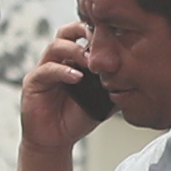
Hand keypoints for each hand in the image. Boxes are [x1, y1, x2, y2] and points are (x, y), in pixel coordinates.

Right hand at [17, 26, 104, 158]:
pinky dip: (63, 70)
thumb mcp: (102, 100)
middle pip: (67, 32)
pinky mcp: (33, 82)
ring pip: (56, 46)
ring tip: (91, 61)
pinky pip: (47, 70)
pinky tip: (77, 77)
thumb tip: (137, 77)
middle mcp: (58, 60)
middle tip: (101, 40)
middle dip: (84, 31)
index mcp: (74, 59)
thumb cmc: (75, 118)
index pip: (83, 35)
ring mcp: (45, 69)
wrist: (55, 140)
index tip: (114, 36)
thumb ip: (114, 86)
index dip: (97, 32)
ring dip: (75, 50)